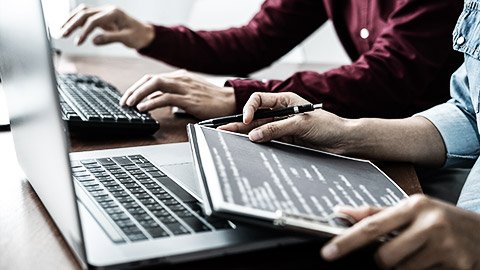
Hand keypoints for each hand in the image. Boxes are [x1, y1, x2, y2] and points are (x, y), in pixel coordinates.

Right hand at [60, 4, 153, 49]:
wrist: (146, 34)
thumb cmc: (139, 36)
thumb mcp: (127, 39)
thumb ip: (110, 39)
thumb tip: (93, 41)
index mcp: (114, 13)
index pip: (94, 20)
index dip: (84, 31)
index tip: (78, 42)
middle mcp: (107, 10)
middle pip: (85, 13)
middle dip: (72, 23)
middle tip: (62, 34)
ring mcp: (104, 13)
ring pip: (83, 12)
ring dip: (71, 20)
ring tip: (60, 30)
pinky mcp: (103, 18)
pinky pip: (86, 17)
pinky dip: (76, 21)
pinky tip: (69, 28)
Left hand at [119, 70, 235, 119]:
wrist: (230, 101)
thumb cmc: (211, 100)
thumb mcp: (188, 93)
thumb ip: (170, 95)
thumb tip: (152, 101)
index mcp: (179, 77)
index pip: (152, 78)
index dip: (137, 87)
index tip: (128, 97)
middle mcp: (180, 79)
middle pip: (150, 79)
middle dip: (134, 90)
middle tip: (124, 102)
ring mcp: (184, 88)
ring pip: (155, 84)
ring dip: (139, 94)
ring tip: (129, 104)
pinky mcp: (189, 99)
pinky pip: (166, 97)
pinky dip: (152, 102)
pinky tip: (144, 108)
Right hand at [219, 92, 349, 153]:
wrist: (344, 142)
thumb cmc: (329, 126)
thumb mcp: (301, 124)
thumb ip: (276, 128)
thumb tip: (254, 134)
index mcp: (285, 100)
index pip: (259, 100)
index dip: (250, 109)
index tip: (246, 121)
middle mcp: (281, 112)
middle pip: (255, 116)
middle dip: (238, 122)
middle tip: (221, 128)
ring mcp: (282, 127)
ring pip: (258, 129)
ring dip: (244, 134)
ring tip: (226, 137)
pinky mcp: (285, 140)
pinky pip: (266, 140)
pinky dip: (256, 143)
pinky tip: (245, 145)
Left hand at [321, 195, 479, 269]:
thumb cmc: (442, 220)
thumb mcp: (412, 210)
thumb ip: (376, 213)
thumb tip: (341, 212)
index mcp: (415, 206)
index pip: (372, 227)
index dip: (347, 242)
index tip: (328, 252)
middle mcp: (430, 224)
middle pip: (385, 258)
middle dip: (384, 261)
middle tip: (398, 251)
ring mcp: (446, 248)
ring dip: (405, 268)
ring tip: (420, 255)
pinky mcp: (458, 267)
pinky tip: (433, 261)